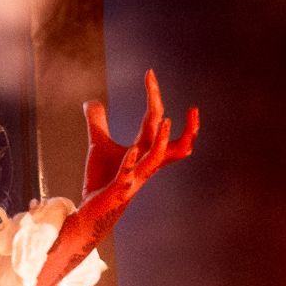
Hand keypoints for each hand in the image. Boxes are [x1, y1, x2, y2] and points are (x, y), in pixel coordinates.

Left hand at [77, 69, 197, 242]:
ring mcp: (135, 178)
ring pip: (158, 159)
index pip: (155, 121)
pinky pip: (129, 175)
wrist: (91, 212)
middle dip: (190, 129)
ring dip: (162, 140)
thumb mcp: (98, 146)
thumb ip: (98, 123)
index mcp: (144, 152)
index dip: (154, 97)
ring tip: (164, 119)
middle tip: (194, 109)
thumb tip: (92, 100)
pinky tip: (131, 149)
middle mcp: (146, 165)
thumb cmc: (101, 181)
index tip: (149, 73)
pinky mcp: (119, 190)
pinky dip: (130, 162)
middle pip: (176, 146)